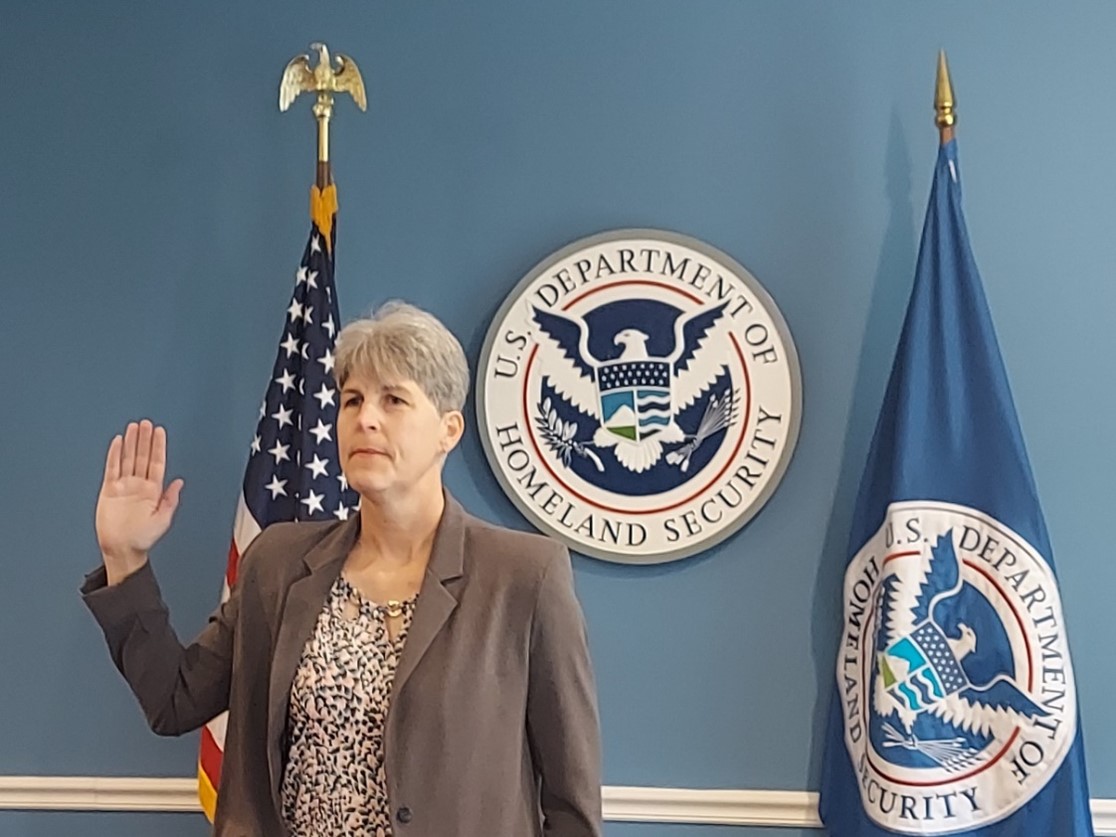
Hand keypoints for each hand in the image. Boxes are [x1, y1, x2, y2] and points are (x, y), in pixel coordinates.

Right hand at [95, 420, 183, 583]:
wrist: (122, 549)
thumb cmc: (143, 538)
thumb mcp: (162, 520)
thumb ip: (170, 500)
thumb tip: (179, 482)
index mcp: (153, 491)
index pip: (156, 463)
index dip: (158, 447)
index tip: (159, 432)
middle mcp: (139, 485)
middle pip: (141, 456)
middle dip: (144, 440)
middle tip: (146, 423)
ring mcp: (124, 486)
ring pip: (127, 459)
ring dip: (130, 443)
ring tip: (133, 427)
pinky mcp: (109, 490)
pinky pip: (111, 468)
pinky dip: (114, 455)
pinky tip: (117, 442)